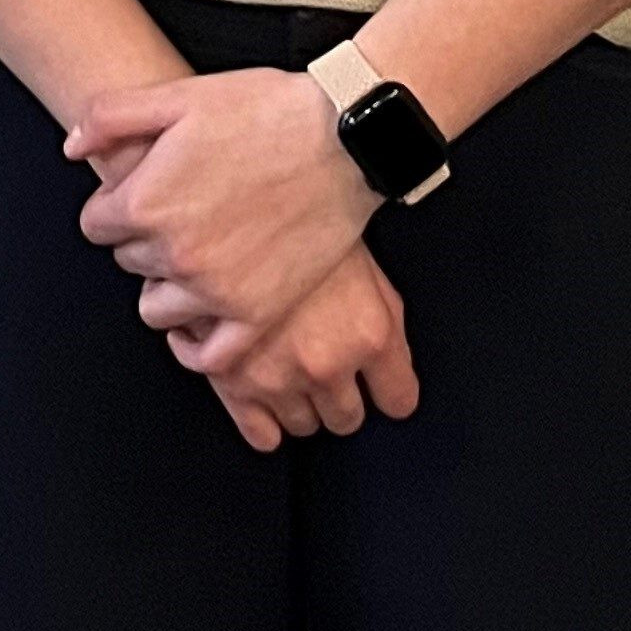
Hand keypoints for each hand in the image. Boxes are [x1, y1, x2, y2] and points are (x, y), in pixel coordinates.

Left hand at [69, 67, 375, 338]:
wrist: (342, 138)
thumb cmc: (260, 110)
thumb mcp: (176, 96)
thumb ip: (109, 118)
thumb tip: (71, 149)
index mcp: (145, 202)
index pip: (95, 225)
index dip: (116, 204)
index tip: (143, 192)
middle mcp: (173, 254)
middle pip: (127, 262)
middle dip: (143, 239)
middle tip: (179, 214)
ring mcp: (217, 291)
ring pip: (157, 309)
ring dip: (166, 286)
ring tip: (193, 258)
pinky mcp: (258, 315)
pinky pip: (210, 356)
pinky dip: (198, 345)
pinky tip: (201, 320)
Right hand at [157, 244, 419, 454]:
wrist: (234, 196)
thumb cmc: (306, 220)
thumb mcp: (364, 264)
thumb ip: (385, 323)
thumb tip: (390, 373)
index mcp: (371, 334)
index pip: (398, 401)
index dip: (386, 389)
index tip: (376, 381)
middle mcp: (328, 363)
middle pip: (348, 418)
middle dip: (339, 395)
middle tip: (324, 364)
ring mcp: (278, 375)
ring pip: (304, 425)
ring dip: (301, 402)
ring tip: (288, 367)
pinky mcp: (232, 380)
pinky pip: (260, 434)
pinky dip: (263, 424)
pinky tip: (263, 398)